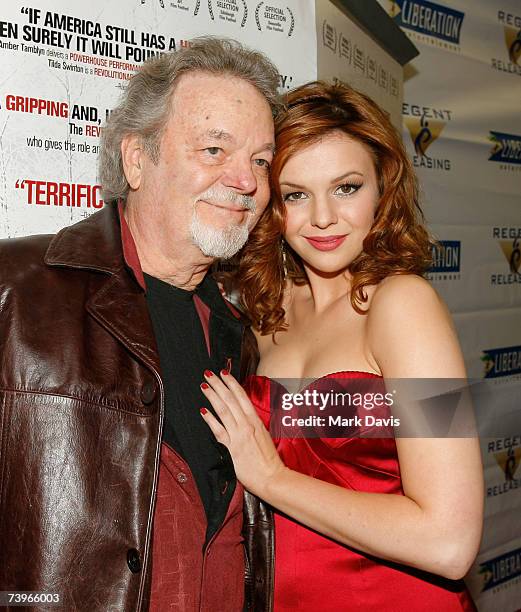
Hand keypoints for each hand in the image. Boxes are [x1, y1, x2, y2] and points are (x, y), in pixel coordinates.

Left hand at [199, 370, 285, 496]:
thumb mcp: (264, 436)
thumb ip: (254, 425)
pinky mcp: (232, 448)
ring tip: (204, 386)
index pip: (242, 397)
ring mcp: (239, 435)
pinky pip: (219, 430)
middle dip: (219, 385)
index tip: (224, 374)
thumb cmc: (269, 460)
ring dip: (212, 396)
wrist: (272, 478)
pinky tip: (202, 411)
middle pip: (230, 400)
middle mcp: (247, 425)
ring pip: (224, 411)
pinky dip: (210, 419)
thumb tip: (244, 416)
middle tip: (208, 374)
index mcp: (256, 421)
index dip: (232, 384)